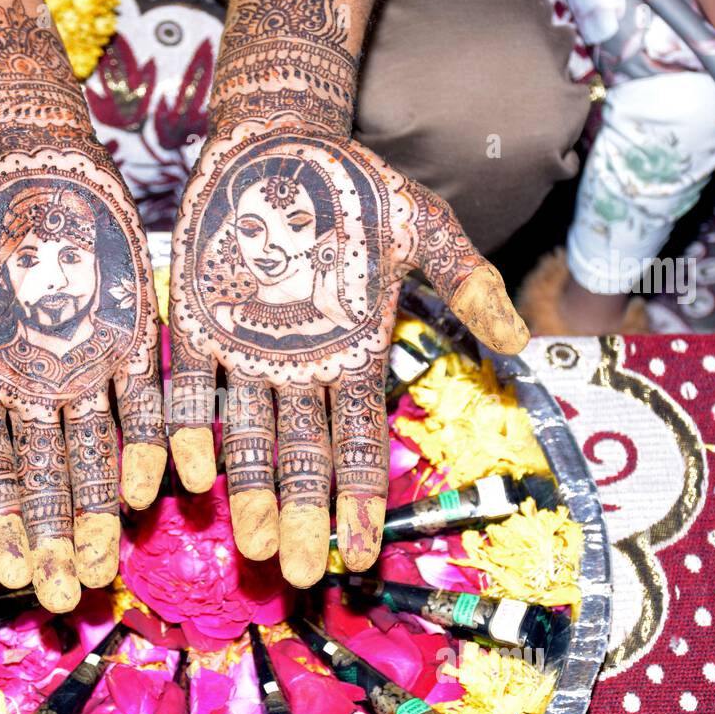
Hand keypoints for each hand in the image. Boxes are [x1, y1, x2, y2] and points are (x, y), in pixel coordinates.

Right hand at [0, 0, 164, 612]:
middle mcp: (34, 386)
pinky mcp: (132, 335)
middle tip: (67, 597)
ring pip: (96, 454)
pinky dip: (147, 443)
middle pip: (47, 478)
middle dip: (56, 539)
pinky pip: (143, 400)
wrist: (29, 157)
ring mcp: (86, 365)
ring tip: (106, 566)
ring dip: (101, 511)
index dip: (1, 522)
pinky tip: (150, 489)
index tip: (12, 573)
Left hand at [168, 121, 528, 587]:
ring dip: (249, 490)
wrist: (276, 141)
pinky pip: (190, 389)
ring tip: (250, 542)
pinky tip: (190, 475)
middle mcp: (298, 370)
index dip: (361, 498)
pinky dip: (188, 432)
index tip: (360, 552)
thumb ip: (468, 281)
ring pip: (246, 436)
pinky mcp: (195, 328)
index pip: (360, 441)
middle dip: (303, 514)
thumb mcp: (421, 227)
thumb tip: (525, 344)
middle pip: (303, 456)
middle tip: (296, 572)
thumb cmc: (354, 186)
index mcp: (352, 356)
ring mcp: (245, 353)